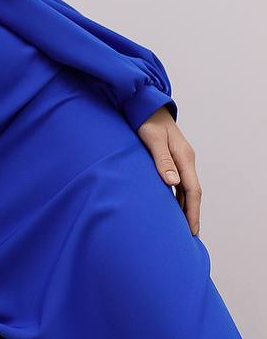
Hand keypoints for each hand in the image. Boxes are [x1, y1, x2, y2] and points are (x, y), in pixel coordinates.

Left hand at [137, 106, 200, 235]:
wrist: (145, 104)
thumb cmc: (146, 120)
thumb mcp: (152, 139)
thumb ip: (162, 160)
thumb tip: (173, 183)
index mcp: (183, 156)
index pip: (192, 190)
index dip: (192, 211)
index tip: (191, 229)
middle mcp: (185, 159)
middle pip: (192, 191)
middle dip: (191, 213)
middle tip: (190, 234)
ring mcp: (180, 158)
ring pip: (186, 187)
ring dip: (185, 206)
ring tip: (181, 226)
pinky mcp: (173, 157)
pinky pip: (179, 181)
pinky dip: (178, 195)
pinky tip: (172, 205)